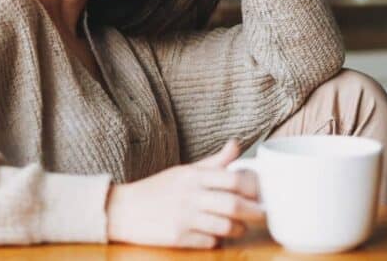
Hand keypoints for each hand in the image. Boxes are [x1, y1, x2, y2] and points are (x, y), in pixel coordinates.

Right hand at [106, 139, 264, 248]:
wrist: (124, 209)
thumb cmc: (158, 189)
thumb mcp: (184, 171)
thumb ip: (214, 162)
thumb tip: (237, 144)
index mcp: (193, 175)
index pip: (232, 179)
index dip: (253, 187)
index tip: (260, 193)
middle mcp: (190, 195)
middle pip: (233, 204)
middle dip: (253, 212)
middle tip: (261, 214)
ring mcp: (184, 217)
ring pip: (225, 226)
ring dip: (238, 229)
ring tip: (238, 227)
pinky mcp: (178, 238)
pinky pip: (209, 242)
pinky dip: (217, 241)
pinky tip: (215, 236)